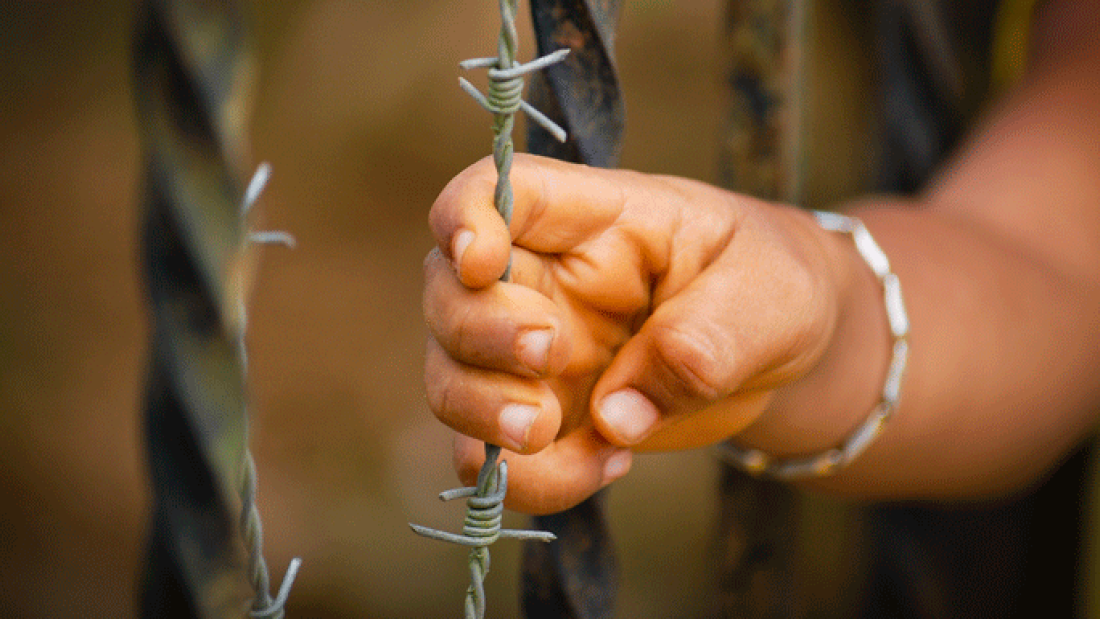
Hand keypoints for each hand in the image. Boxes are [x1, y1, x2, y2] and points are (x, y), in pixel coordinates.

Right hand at [424, 154, 847, 513]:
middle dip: (479, 332)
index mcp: (593, 218)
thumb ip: (705, 339)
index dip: (465, 216)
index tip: (481, 261)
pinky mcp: (546, 418)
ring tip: (549, 433)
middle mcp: (544, 280)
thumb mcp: (769, 296)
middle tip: (552, 357)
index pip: (498, 190)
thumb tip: (614, 415)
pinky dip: (530, 480)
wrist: (787, 353)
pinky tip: (607, 466)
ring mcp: (534, 355)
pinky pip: (498, 457)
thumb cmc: (772, 289)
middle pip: (448, 290)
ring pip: (450, 377)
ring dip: (480, 415)